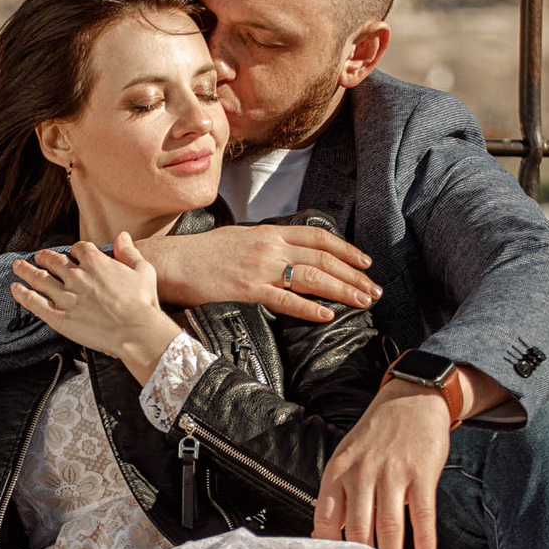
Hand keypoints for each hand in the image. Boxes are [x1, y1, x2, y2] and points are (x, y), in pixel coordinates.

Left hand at [10, 233, 185, 379]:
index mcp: (95, 263)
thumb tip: (122, 236)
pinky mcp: (59, 317)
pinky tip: (15, 288)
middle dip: (44, 257)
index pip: (79, 248)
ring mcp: (65, 296)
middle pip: (54, 261)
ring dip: (26, 270)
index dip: (75, 250)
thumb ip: (129, 252)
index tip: (73, 254)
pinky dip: (22, 294)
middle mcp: (76, 276)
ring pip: (40, 279)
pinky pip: (35, 303)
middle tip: (38, 256)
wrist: (135, 330)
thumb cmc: (142, 303)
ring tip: (18, 266)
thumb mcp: (143, 270)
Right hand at [139, 224, 378, 323]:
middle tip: (374, 290)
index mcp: (270, 232)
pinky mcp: (248, 290)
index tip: (365, 262)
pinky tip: (328, 315)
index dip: (346, 249)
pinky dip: (310, 308)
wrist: (174, 260)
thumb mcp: (241, 238)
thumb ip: (267, 243)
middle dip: (354, 275)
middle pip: (323, 259)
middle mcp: (270, 247)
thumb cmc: (204, 253)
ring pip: (312, 278)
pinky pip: (285, 300)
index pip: (318, 237)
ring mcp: (260, 268)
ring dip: (342, 291)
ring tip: (363, 302)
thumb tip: (288, 251)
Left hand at [314, 379, 452, 548]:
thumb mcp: (348, 457)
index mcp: (338, 471)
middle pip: (359, 529)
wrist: (411, 399)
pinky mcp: (421, 473)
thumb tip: (332, 536)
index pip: (326, 519)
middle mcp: (362, 473)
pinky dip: (424, 540)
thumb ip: (340, 492)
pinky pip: (422, 514)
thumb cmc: (377, 435)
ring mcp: (392, 473)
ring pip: (388, 525)